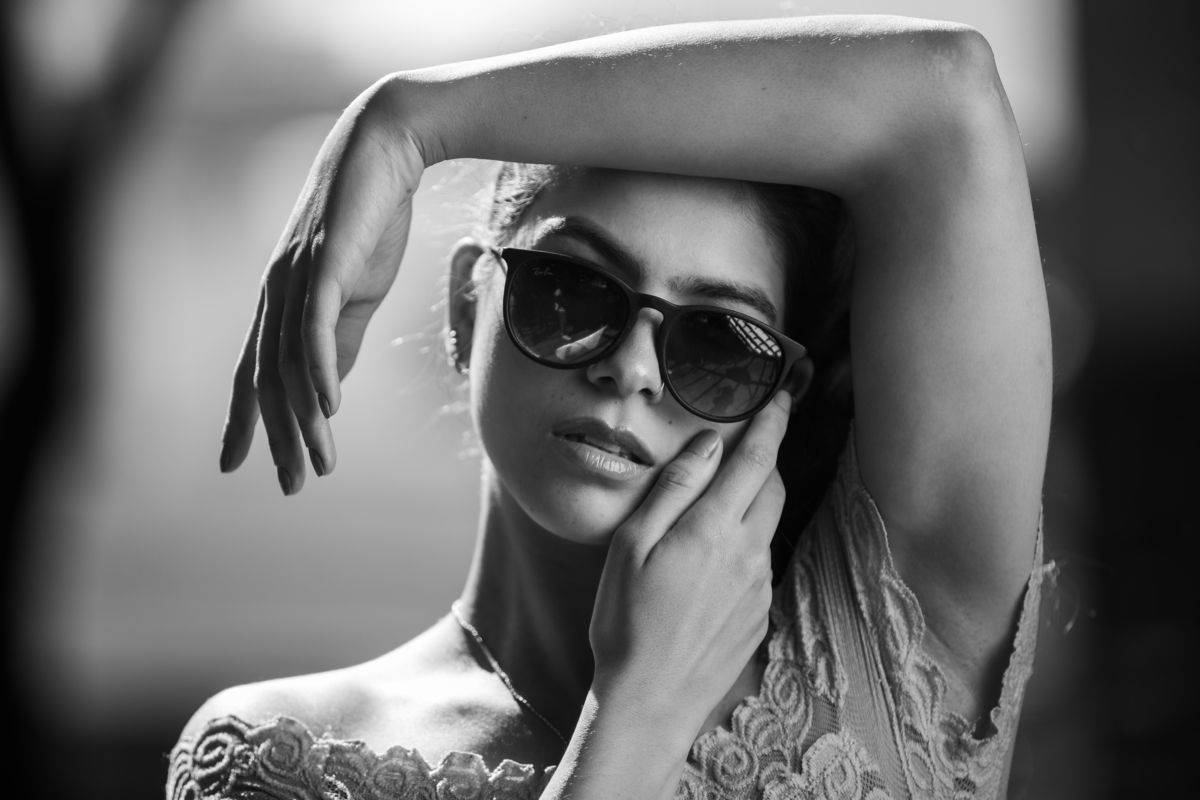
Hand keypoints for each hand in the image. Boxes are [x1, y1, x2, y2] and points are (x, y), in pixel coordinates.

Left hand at [219, 78, 428, 493]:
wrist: (385, 153)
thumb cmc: (371, 221)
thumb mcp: (356, 293)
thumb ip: (340, 338)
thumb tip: (330, 389)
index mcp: (282, 302)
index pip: (253, 371)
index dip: (243, 419)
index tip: (236, 464)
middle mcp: (276, 294)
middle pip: (267, 379)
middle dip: (276, 437)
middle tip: (289, 485)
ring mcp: (294, 279)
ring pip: (291, 364)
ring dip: (304, 421)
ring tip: (319, 464)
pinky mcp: (322, 263)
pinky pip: (313, 328)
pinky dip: (319, 372)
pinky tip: (328, 409)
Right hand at [588, 390, 791, 750]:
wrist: (650, 702)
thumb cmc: (626, 623)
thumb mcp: (632, 546)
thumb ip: (675, 489)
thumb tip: (708, 445)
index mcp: (715, 530)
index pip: (757, 460)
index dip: (772, 423)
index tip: (781, 397)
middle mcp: (749, 554)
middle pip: (774, 487)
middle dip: (767, 457)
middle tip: (749, 441)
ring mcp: (760, 587)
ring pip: (769, 524)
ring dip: (755, 502)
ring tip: (720, 504)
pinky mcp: (761, 614)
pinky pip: (761, 562)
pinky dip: (746, 543)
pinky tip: (712, 561)